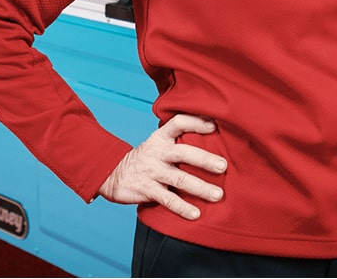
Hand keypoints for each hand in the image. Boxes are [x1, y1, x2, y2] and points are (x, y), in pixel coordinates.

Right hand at [97, 114, 226, 219]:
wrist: (113, 174)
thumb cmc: (146, 158)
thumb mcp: (158, 143)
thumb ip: (178, 140)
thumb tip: (212, 135)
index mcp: (161, 137)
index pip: (178, 123)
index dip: (196, 122)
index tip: (213, 126)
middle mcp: (157, 152)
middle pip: (183, 153)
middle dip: (205, 160)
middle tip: (223, 166)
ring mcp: (152, 171)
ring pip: (179, 179)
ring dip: (200, 187)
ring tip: (217, 195)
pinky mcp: (147, 190)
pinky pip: (168, 200)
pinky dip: (182, 207)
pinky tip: (196, 213)